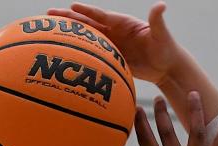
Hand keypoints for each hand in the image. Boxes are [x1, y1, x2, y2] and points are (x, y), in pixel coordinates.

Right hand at [47, 3, 181, 84]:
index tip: (72, 6)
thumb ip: (158, 20)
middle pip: (88, 23)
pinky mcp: (111, 57)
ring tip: (49, 31)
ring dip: (70, 34)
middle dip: (69, 18)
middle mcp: (114, 31)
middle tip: (49, 14)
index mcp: (123, 22)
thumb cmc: (167, 49)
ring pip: (87, 38)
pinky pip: (93, 54)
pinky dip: (79, 52)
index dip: (87, 12)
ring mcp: (111, 44)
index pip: (101, 16)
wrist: (167, 67)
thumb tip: (161, 5)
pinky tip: (64, 54)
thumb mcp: (162, 35)